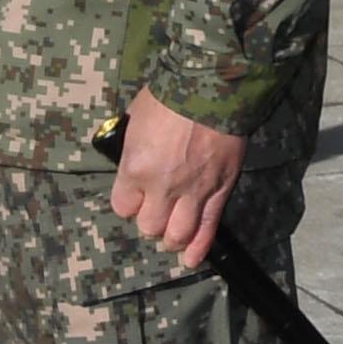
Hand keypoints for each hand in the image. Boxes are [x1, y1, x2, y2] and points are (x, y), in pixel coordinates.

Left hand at [109, 88, 245, 269]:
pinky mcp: (219, 190)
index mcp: (135, 168)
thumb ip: (131, 145)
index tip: (134, 195)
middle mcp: (162, 187)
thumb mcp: (136, 117)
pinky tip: (192, 259)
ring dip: (172, 238)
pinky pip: (207, 228)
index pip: (122, 207)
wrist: (213, 84)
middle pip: (149, 226)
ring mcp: (193, 191)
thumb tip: (130, 157)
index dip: (129, 203)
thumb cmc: (170, 95)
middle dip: (150, 220)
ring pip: (177, 234)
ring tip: (172, 233)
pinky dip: (200, 247)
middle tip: (155, 209)